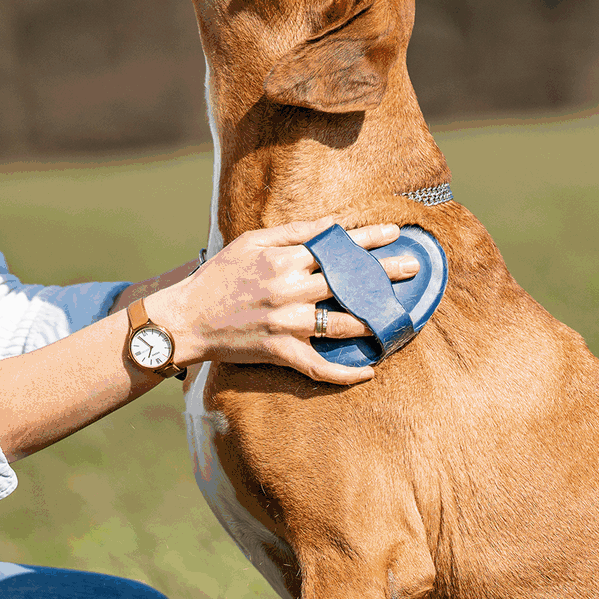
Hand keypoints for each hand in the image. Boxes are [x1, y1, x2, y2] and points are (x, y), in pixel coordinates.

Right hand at [149, 221, 418, 384]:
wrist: (185, 319)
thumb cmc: (217, 277)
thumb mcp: (250, 243)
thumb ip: (292, 233)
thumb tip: (330, 225)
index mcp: (283, 260)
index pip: (336, 247)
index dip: (368, 239)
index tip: (396, 233)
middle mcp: (290, 290)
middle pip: (347, 281)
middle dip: (384, 274)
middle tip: (413, 269)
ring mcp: (287, 323)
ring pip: (342, 324)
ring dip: (373, 321)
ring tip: (399, 319)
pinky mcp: (279, 351)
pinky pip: (319, 366)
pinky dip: (345, 373)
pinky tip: (369, 371)